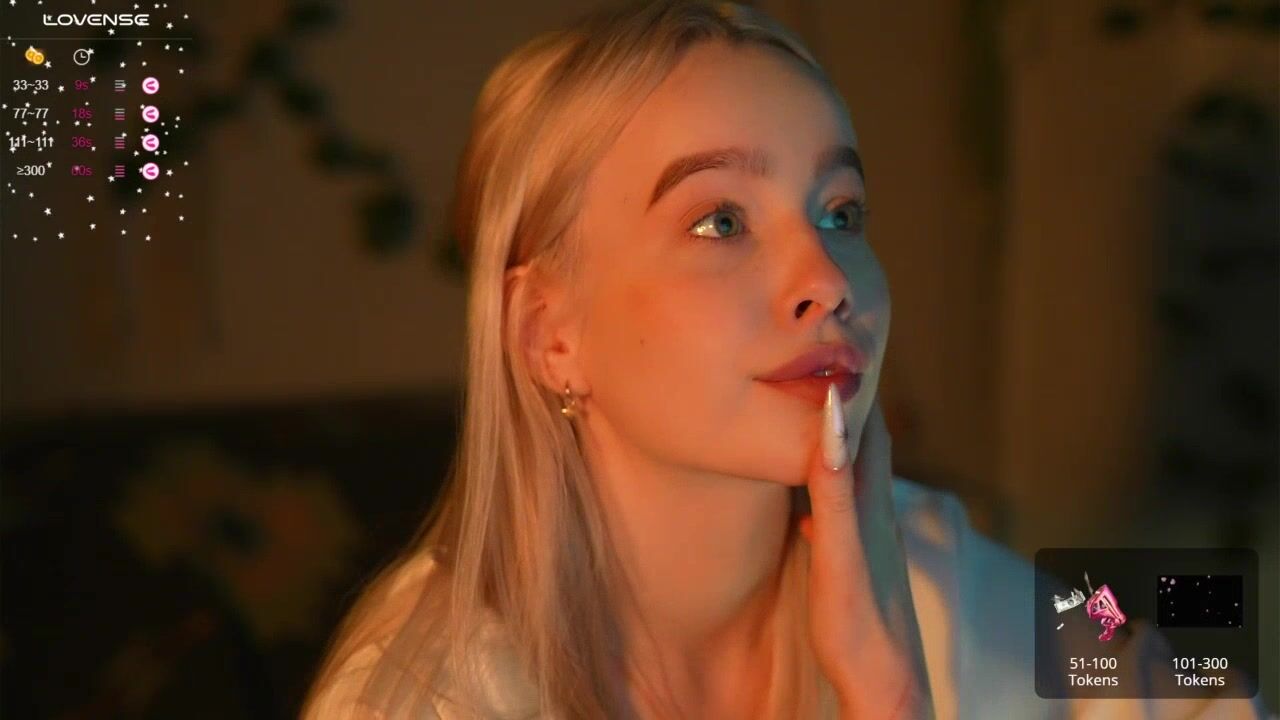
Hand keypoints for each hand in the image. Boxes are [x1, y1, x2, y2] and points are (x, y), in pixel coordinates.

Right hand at [798, 384, 934, 718]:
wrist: (888, 689)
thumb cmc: (860, 629)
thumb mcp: (839, 556)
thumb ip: (833, 491)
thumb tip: (831, 421)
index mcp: (870, 505)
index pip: (868, 425)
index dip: (856, 383)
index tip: (841, 341)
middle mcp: (876, 514)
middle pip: (867, 441)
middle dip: (850, 400)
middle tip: (829, 360)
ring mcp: (872, 539)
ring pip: (858, 472)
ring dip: (841, 438)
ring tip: (820, 409)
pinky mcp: (862, 563)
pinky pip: (846, 505)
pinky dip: (833, 482)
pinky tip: (819, 494)